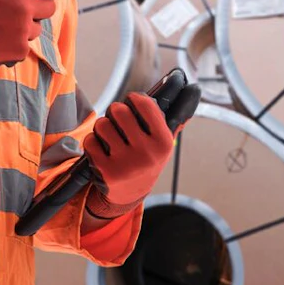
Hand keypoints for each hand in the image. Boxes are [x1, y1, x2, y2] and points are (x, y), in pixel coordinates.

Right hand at [0, 0, 64, 95]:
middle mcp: (25, 9)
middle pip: (50, 7)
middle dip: (39, 5)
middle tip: (20, 5)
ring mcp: (22, 32)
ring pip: (37, 28)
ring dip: (27, 25)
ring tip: (4, 23)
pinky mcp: (18, 52)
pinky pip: (25, 45)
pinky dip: (15, 43)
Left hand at [83, 92, 176, 218]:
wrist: (130, 195)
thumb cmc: (147, 160)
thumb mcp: (164, 144)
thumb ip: (174, 118)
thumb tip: (193, 89)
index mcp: (163, 142)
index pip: (146, 104)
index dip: (135, 98)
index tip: (132, 100)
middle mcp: (146, 153)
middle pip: (119, 111)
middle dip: (115, 111)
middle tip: (117, 118)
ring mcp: (125, 163)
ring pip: (102, 124)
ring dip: (103, 127)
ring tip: (110, 136)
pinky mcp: (105, 171)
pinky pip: (90, 141)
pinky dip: (93, 142)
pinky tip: (101, 150)